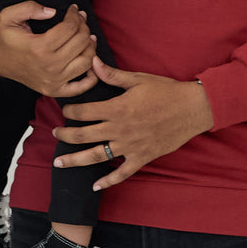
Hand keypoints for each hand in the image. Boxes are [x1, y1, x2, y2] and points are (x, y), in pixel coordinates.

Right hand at [0, 1, 97, 97]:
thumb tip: (52, 12)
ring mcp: (54, 80)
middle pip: (81, 42)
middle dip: (84, 26)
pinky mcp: (55, 90)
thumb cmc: (6, 37)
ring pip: (86, 61)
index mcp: (39, 47)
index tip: (74, 9)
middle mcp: (49, 65)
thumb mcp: (9, 16)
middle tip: (80, 20)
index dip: (75, 14)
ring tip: (86, 36)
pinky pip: (81, 87)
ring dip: (91, 46)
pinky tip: (91, 62)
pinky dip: (91, 77)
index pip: (70, 27)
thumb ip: (29, 8)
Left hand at [52, 57, 213, 188]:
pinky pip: (122, 172)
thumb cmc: (166, 91)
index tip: (63, 111)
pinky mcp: (142, 157)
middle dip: (64, 135)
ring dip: (75, 160)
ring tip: (59, 163)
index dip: (69, 111)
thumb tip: (92, 61)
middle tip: (53, 134)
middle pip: (83, 135)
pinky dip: (108, 180)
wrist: (192, 108)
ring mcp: (130, 145)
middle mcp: (119, 129)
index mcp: (117, 108)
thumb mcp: (137, 79)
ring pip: (96, 155)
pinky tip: (95, 186)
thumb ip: (112, 75)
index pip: (84, 112)